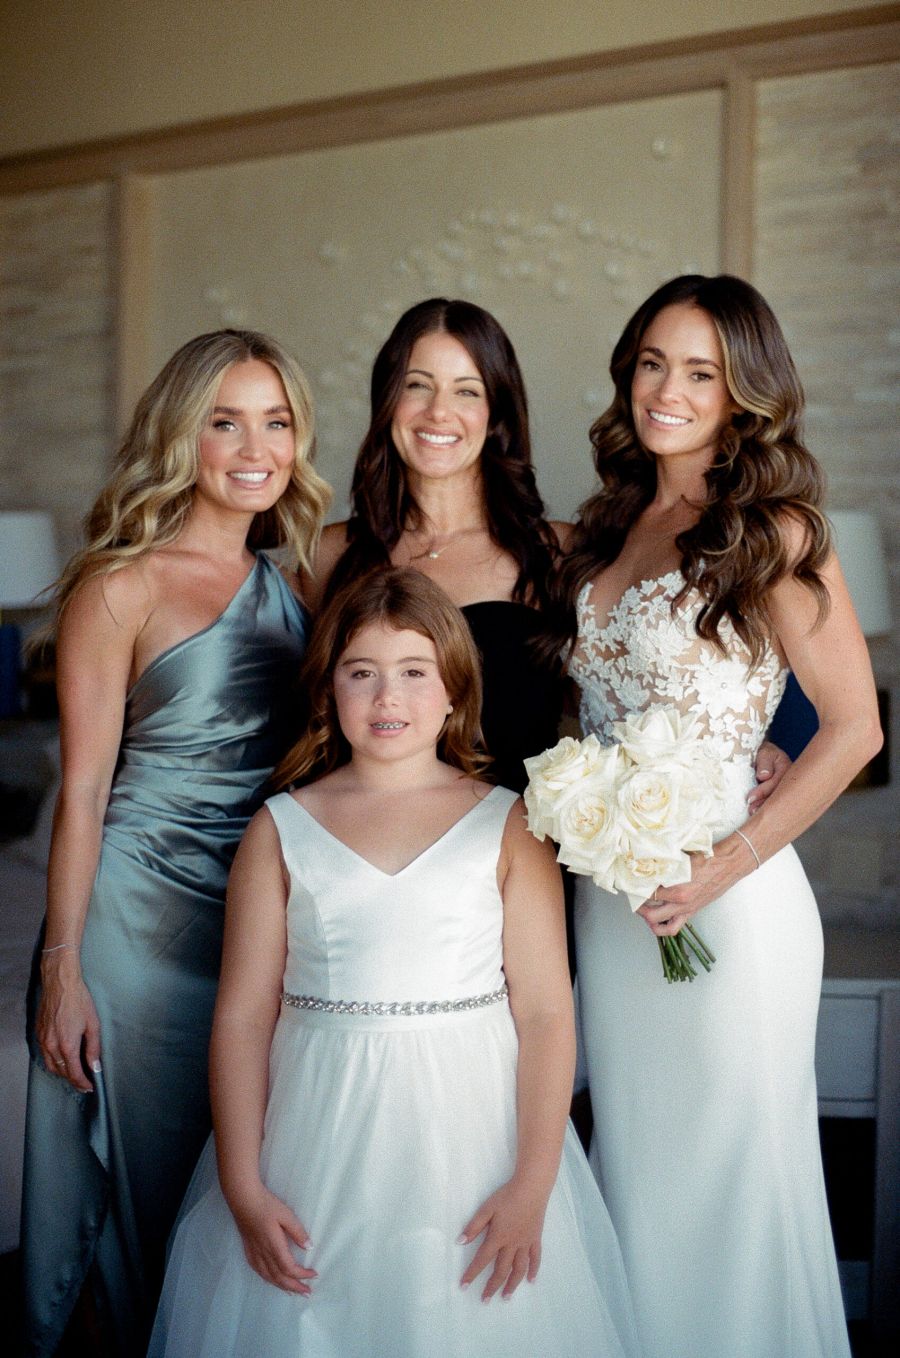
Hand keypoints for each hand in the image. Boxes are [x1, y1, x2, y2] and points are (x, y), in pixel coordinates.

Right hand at [36, 952, 100, 1092]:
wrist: (60, 983)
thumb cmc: (79, 1001)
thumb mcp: (93, 1025)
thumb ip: (94, 1048)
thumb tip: (95, 1067)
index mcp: (67, 1045)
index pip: (74, 1073)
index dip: (82, 1083)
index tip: (90, 1087)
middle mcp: (52, 1046)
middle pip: (61, 1072)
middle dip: (73, 1080)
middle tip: (84, 1082)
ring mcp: (43, 1040)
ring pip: (51, 1065)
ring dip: (62, 1072)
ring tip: (75, 1073)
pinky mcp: (39, 1033)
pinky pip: (45, 1054)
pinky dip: (54, 1061)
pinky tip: (63, 1058)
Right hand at [231, 1185, 315, 1294]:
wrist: (243, 1200)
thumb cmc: (266, 1205)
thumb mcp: (286, 1215)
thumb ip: (297, 1231)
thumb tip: (309, 1247)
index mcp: (274, 1246)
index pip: (289, 1268)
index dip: (302, 1275)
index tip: (314, 1274)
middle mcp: (263, 1254)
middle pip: (280, 1278)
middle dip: (294, 1287)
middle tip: (307, 1292)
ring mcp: (254, 1254)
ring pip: (269, 1278)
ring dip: (282, 1286)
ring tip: (293, 1292)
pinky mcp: (248, 1251)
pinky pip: (259, 1272)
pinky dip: (269, 1280)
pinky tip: (272, 1280)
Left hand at [459, 1178, 547, 1300]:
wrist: (532, 1188)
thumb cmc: (507, 1196)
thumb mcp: (487, 1208)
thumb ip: (474, 1226)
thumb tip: (460, 1242)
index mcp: (498, 1237)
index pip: (482, 1260)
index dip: (472, 1274)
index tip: (463, 1286)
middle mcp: (512, 1244)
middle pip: (501, 1270)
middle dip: (492, 1286)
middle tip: (485, 1300)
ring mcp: (526, 1243)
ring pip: (519, 1269)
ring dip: (512, 1285)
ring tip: (506, 1297)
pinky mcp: (536, 1239)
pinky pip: (535, 1258)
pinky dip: (533, 1270)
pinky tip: (531, 1280)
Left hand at [637, 837, 748, 935]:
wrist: (728, 865)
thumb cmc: (707, 859)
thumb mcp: (681, 860)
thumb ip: (665, 867)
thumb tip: (648, 866)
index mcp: (678, 889)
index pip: (649, 894)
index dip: (637, 891)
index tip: (630, 886)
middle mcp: (681, 902)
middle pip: (650, 914)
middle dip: (639, 908)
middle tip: (633, 900)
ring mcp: (686, 909)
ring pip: (661, 925)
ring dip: (649, 921)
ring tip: (643, 912)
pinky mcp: (692, 912)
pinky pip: (674, 927)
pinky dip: (663, 927)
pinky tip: (658, 919)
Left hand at [747, 740, 791, 812]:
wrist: (766, 756)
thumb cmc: (765, 754)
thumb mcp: (765, 752)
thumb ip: (764, 762)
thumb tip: (764, 776)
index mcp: (787, 769)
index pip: (776, 782)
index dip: (763, 791)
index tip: (750, 798)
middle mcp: (790, 782)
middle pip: (780, 796)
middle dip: (765, 805)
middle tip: (751, 811)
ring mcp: (788, 790)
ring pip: (779, 802)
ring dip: (765, 810)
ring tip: (752, 814)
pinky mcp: (783, 797)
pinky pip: (777, 805)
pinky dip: (768, 811)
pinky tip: (759, 817)